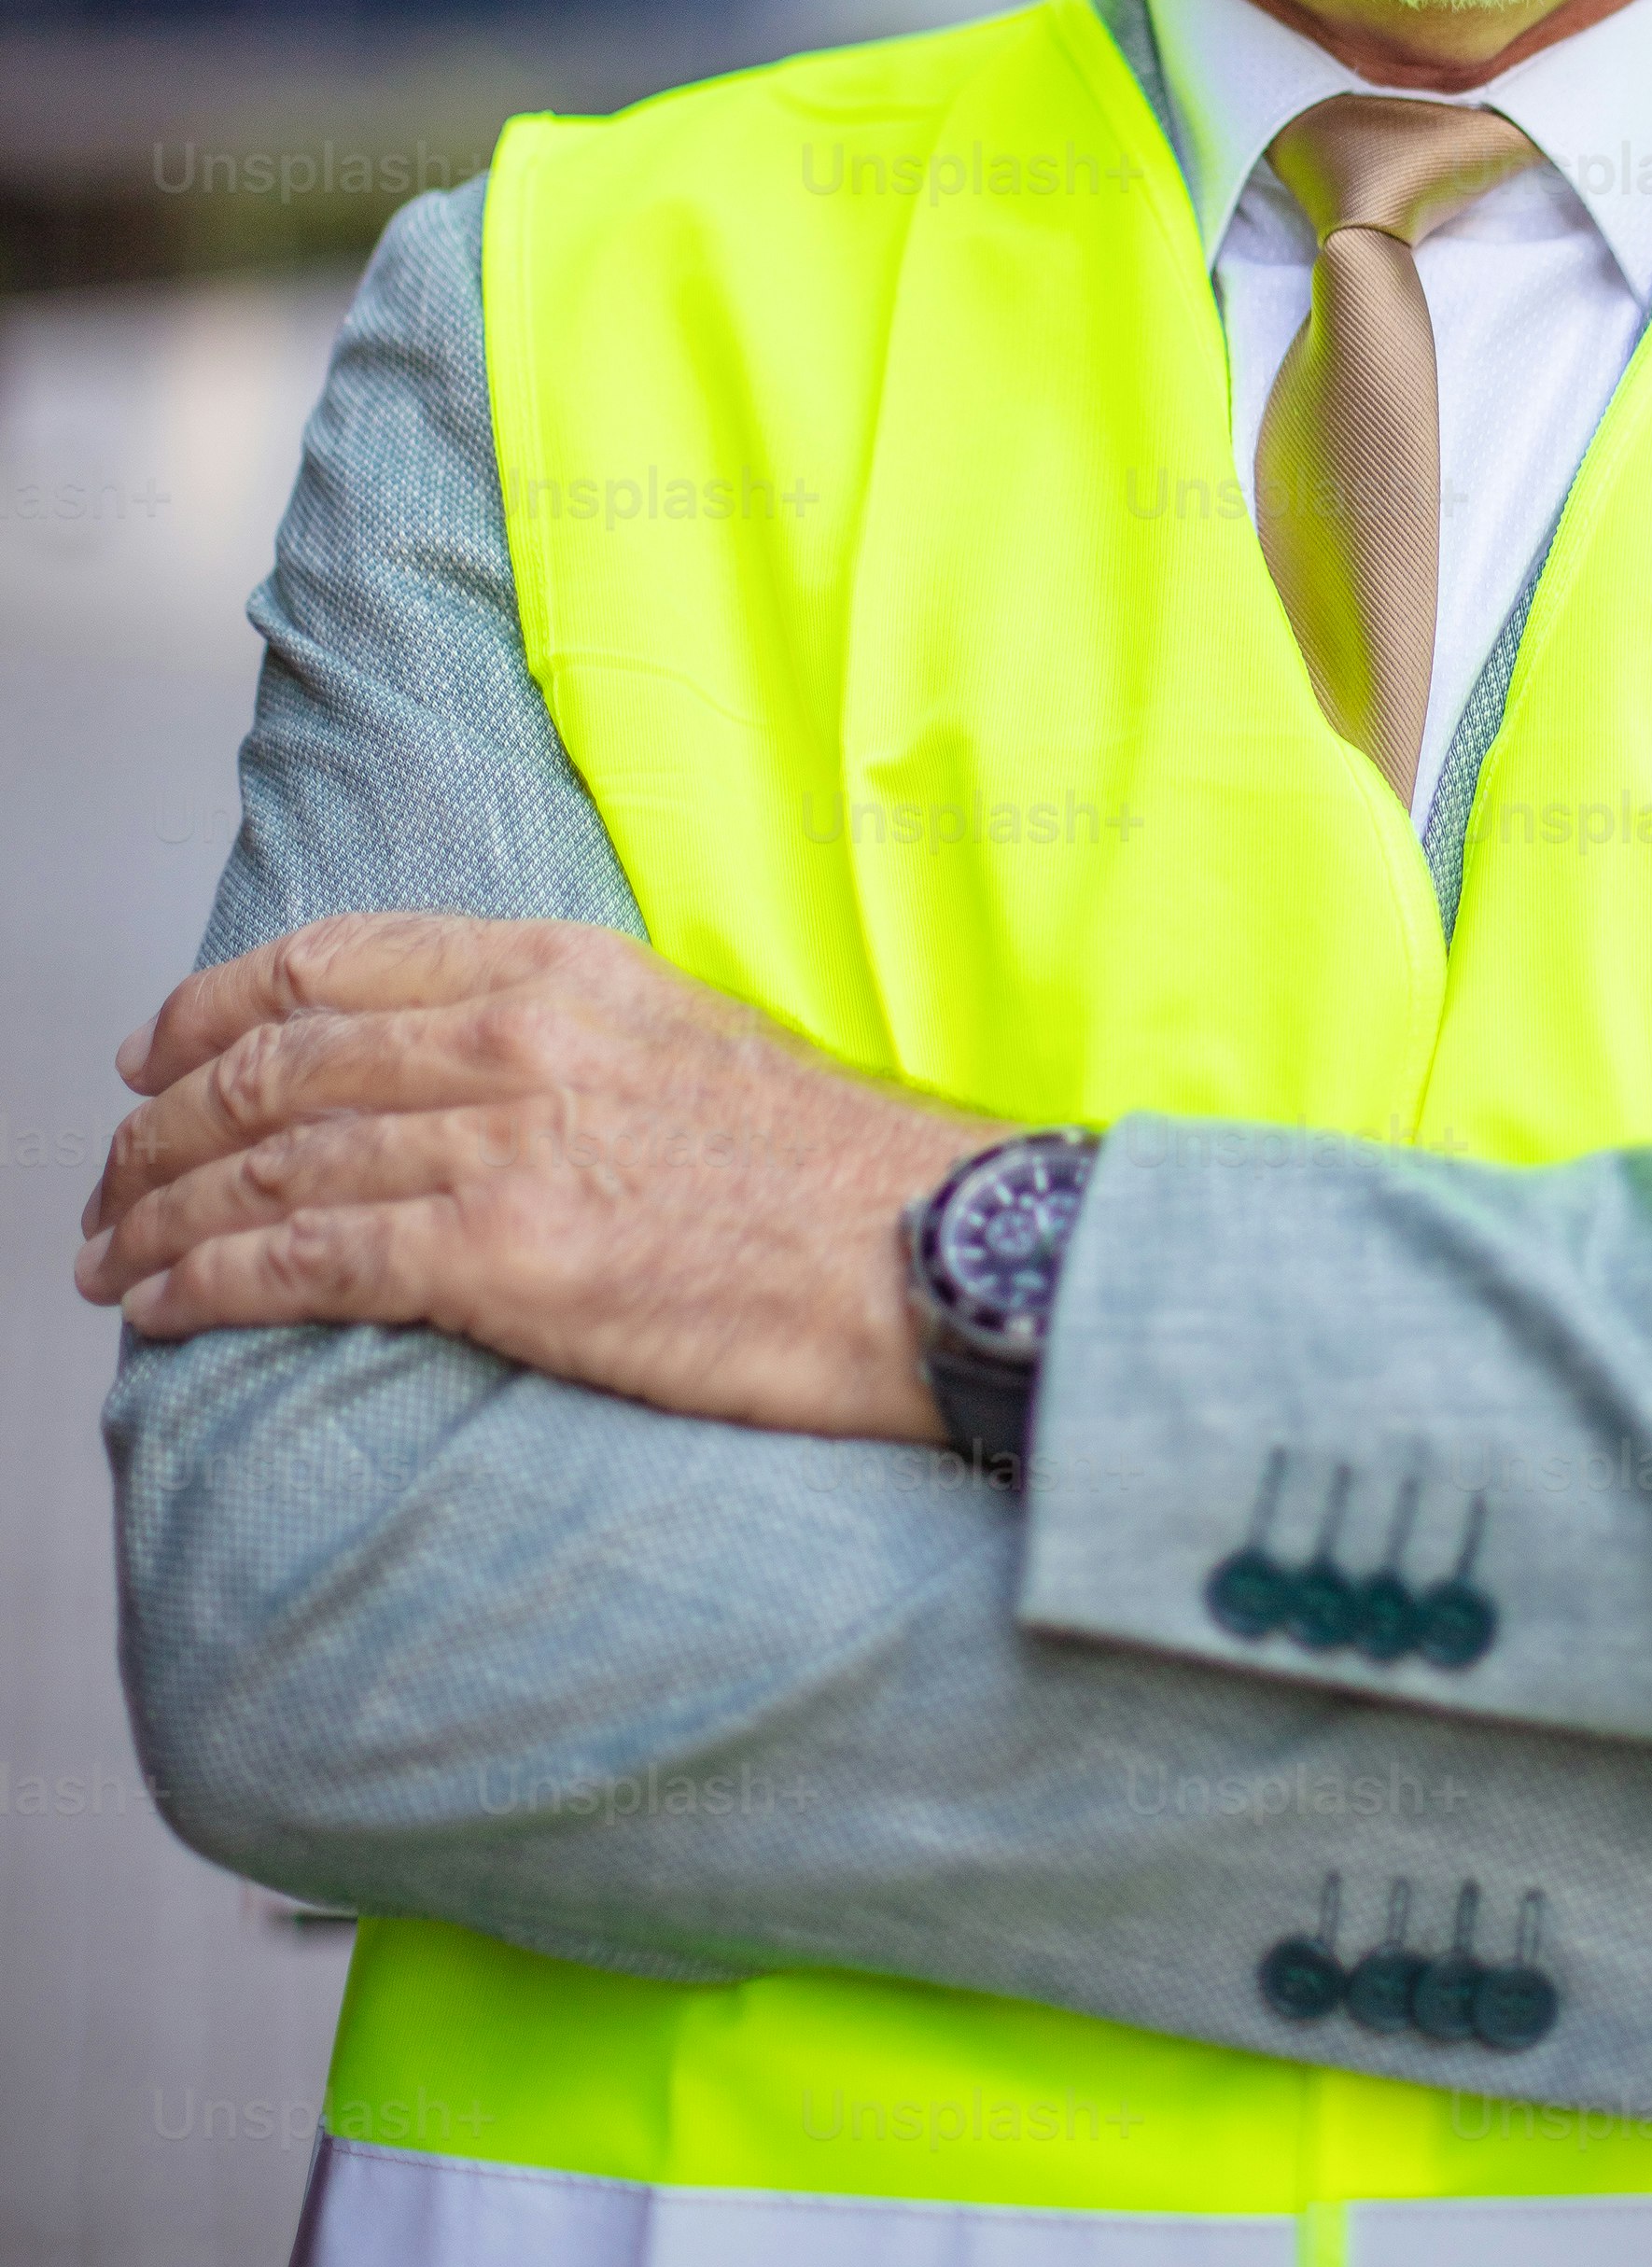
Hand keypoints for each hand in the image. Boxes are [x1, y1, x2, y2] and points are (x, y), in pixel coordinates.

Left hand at [75, 914, 1002, 1438]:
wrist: (926, 1255)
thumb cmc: (827, 1174)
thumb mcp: (688, 1040)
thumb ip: (563, 1038)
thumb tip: (456, 1077)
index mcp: (563, 967)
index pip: (335, 962)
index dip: (212, 1006)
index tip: (151, 1051)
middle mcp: (518, 1034)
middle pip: (274, 1062)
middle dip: (158, 1124)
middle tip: (109, 1177)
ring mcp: (506, 1142)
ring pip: (268, 1162)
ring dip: (160, 1214)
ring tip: (110, 1257)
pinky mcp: (506, 1256)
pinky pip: (305, 1259)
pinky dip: (209, 1282)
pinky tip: (164, 1304)